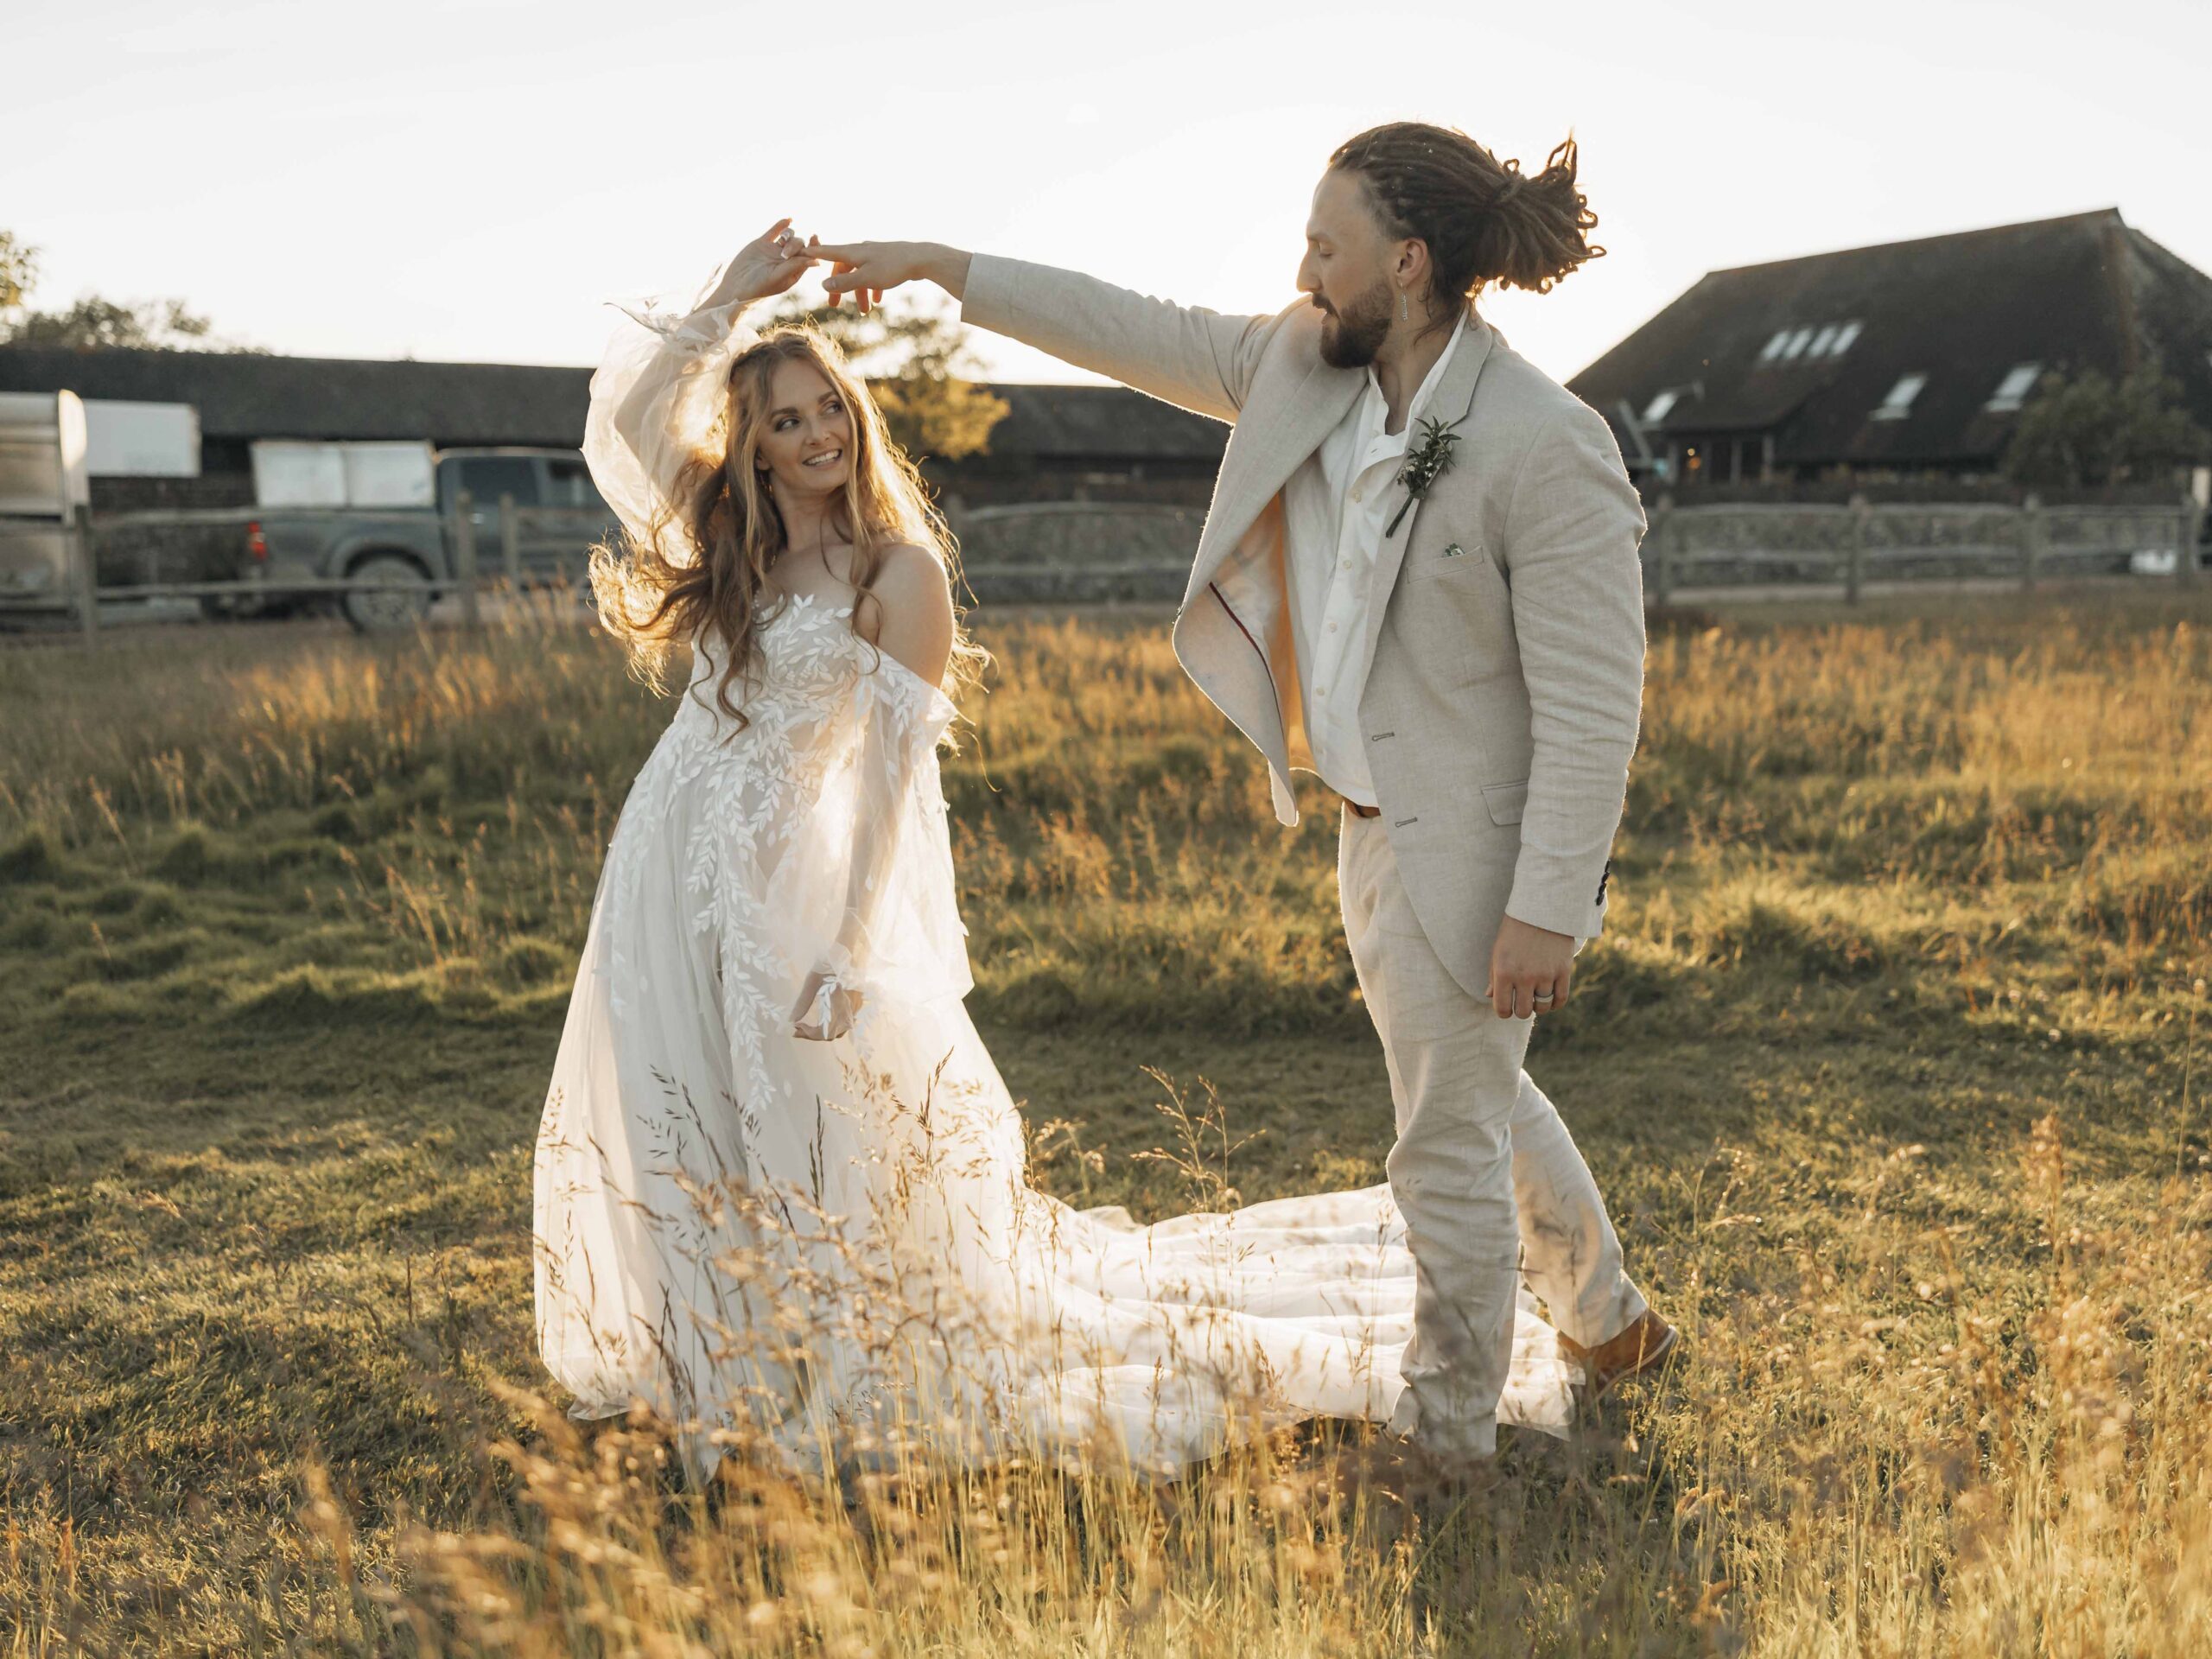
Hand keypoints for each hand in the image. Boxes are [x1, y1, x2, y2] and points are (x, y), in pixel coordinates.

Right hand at [712, 217, 822, 306]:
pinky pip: (775, 231)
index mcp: (793, 271)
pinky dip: (781, 225)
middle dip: (795, 246)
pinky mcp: (763, 244)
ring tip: (783, 239)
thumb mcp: (777, 277)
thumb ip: (795, 267)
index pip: (809, 257)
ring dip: (789, 234)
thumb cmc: (758, 287)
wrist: (735, 285)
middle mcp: (786, 260)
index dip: (814, 247)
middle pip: (799, 245)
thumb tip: (817, 261)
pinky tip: (788, 220)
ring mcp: (775, 251)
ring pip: (789, 237)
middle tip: (784, 254)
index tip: (815, 238)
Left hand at [791, 969, 863, 1040]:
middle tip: (797, 1029)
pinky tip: (822, 1020)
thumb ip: (803, 1002)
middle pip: (830, 1035)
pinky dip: (831, 1026)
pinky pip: (844, 1024)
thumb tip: (791, 1020)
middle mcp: (848, 1012)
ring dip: (822, 1032)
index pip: (824, 1033)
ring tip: (807, 1026)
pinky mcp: (856, 1006)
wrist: (846, 953)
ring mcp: (854, 1010)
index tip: (796, 1025)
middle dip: (812, 1035)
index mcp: (838, 1006)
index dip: (809, 1034)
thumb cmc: (828, 964)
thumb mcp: (812, 981)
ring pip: (838, 1032)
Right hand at [808, 240, 968, 314]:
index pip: (828, 252)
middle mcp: (861, 250)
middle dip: (839, 287)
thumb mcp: (866, 279)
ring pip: (860, 273)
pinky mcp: (886, 259)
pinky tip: (878, 300)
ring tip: (864, 311)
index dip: (814, 254)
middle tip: (834, 305)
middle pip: (843, 267)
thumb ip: (845, 283)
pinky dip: (872, 287)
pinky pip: (873, 274)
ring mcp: (874, 254)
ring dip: (859, 292)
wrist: (922, 258)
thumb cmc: (893, 268)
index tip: (800, 252)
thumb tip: (824, 285)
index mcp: (853, 252)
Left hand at [1484, 915, 1575, 1019]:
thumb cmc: (1515, 929)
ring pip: (1542, 1007)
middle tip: (1521, 1001)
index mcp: (1503, 971)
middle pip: (1523, 1012)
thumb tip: (1489, 996)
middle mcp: (1524, 977)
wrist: (1542, 908)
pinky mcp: (1563, 971)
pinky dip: (1555, 1003)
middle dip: (1521, 1009)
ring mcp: (1545, 975)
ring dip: (1538, 1006)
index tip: (1506, 1007)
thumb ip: (1493, 975)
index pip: (1502, 1009)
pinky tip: (1550, 999)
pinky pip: (1560, 999)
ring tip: (1536, 997)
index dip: (1503, 1011)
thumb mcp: (1498, 950)